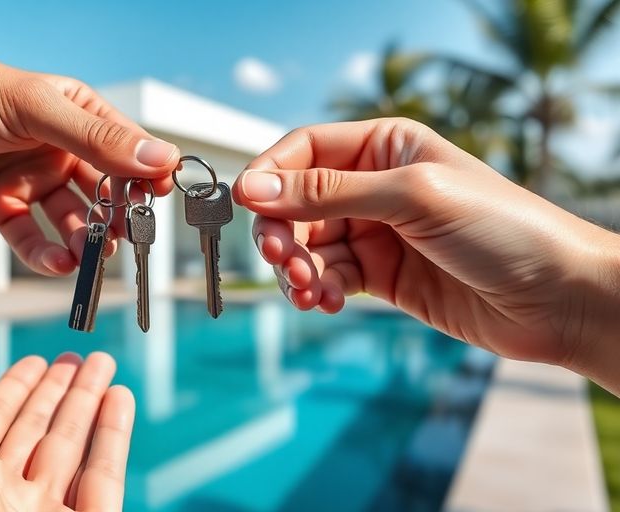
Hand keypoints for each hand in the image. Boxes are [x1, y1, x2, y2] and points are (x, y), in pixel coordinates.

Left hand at [0, 50, 178, 275]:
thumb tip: (162, 159)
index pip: (126, 149)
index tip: (160, 198)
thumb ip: (97, 140)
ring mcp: (29, 180)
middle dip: (116, 217)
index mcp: (77, 115)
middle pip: (103, 191)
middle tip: (125, 238)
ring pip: (69, 220)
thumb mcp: (38, 111)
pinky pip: (29, 237)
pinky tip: (57, 264)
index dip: (147, 174)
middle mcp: (58, 149)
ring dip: (82, 240)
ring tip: (88, 254)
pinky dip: (44, 255)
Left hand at [0, 352, 134, 511]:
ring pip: (72, 449)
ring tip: (104, 365)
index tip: (37, 361)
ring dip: (90, 403)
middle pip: (36, 432)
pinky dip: (114, 436)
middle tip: (79, 357)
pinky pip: (104, 479)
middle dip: (59, 392)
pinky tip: (119, 398)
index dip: (15, 389)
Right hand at [233, 118, 619, 391]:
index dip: (270, 176)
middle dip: (281, 232)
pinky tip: (325, 303)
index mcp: (384, 146)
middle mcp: (374, 186)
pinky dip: (317, 291)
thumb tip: (252, 187)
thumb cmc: (502, 229)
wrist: (559, 299)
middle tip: (281, 260)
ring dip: (297, 269)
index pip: (303, 150)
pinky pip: (328, 278)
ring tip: (309, 289)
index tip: (247, 206)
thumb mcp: (410, 197)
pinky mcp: (381, 276)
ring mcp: (376, 233)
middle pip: (295, 202)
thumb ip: (327, 193)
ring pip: (306, 246)